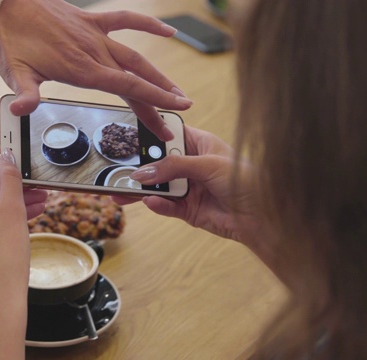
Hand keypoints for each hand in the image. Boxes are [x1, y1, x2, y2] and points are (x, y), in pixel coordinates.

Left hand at [0, 0, 192, 140]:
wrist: (5, 3)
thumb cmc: (10, 39)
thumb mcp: (14, 72)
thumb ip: (25, 94)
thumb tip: (22, 110)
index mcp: (80, 69)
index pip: (127, 90)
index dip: (152, 105)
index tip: (169, 119)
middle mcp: (94, 51)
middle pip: (136, 78)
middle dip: (160, 100)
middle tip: (178, 117)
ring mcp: (95, 34)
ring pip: (135, 56)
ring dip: (158, 74)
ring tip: (177, 90)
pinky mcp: (91, 20)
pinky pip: (126, 20)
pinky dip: (148, 25)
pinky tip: (168, 32)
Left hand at [0, 149, 46, 359]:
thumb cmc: (3, 257)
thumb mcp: (12, 209)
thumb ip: (9, 178)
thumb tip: (7, 157)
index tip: (11, 157)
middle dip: (9, 186)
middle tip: (34, 184)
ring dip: (9, 202)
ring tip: (39, 201)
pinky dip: (0, 218)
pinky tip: (27, 216)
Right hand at [114, 126, 268, 250]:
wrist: (264, 216)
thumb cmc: (245, 179)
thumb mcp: (208, 165)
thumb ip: (173, 167)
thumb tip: (143, 173)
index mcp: (198, 144)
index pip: (167, 135)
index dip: (149, 136)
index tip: (126, 137)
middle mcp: (190, 165)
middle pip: (157, 163)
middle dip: (138, 167)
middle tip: (116, 170)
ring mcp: (187, 187)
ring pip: (157, 187)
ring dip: (141, 190)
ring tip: (121, 193)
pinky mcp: (188, 209)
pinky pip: (167, 206)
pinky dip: (157, 205)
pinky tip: (150, 202)